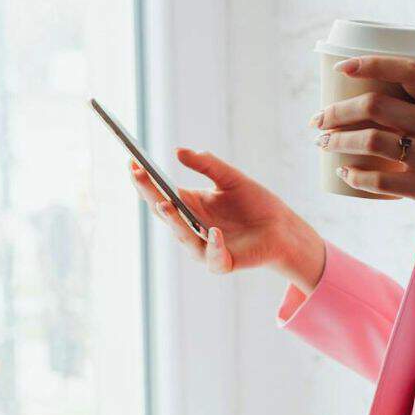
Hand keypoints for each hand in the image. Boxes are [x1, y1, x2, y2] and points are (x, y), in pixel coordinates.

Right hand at [128, 148, 324, 291]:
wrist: (283, 228)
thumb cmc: (256, 203)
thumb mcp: (231, 178)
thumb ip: (207, 165)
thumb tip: (178, 151)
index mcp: (190, 204)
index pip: (160, 191)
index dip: (145, 178)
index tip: (132, 160)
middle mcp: (192, 226)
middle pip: (164, 211)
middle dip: (149, 192)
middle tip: (137, 174)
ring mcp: (204, 246)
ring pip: (182, 235)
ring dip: (173, 220)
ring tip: (164, 202)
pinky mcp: (222, 262)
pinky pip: (212, 256)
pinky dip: (212, 245)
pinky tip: (214, 232)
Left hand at [313, 55, 414, 243]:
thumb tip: (375, 102)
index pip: (407, 71)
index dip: (371, 63)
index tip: (342, 68)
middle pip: (375, 106)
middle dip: (337, 111)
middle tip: (319, 119)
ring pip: (369, 141)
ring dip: (338, 141)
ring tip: (324, 143)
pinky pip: (378, 180)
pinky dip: (354, 176)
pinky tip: (344, 174)